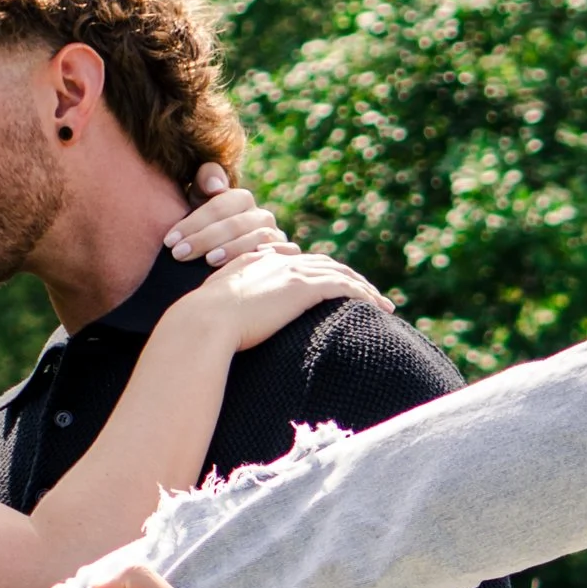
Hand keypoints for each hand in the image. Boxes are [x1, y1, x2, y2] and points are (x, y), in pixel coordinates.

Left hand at [162, 159, 291, 271]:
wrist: (228, 266)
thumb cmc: (206, 235)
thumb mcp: (199, 207)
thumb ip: (202, 184)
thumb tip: (215, 185)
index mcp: (241, 200)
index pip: (218, 206)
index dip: (193, 222)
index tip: (170, 241)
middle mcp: (262, 216)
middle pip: (235, 223)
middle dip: (205, 238)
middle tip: (179, 254)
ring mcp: (276, 237)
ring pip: (257, 238)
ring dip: (233, 248)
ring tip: (208, 260)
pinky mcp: (287, 257)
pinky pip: (278, 255)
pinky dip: (261, 259)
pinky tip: (242, 268)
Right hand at [175, 245, 385, 357]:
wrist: (203, 323)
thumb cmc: (202, 325)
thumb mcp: (216, 307)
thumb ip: (230, 303)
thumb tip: (235, 318)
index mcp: (258, 262)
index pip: (298, 263)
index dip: (320, 273)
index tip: (335, 288)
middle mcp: (278, 261)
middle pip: (325, 264)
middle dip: (350, 278)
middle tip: (371, 295)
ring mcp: (292, 273)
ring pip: (341, 274)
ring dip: (365, 288)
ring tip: (383, 304)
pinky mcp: (303, 288)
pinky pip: (345, 287)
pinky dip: (364, 294)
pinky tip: (378, 307)